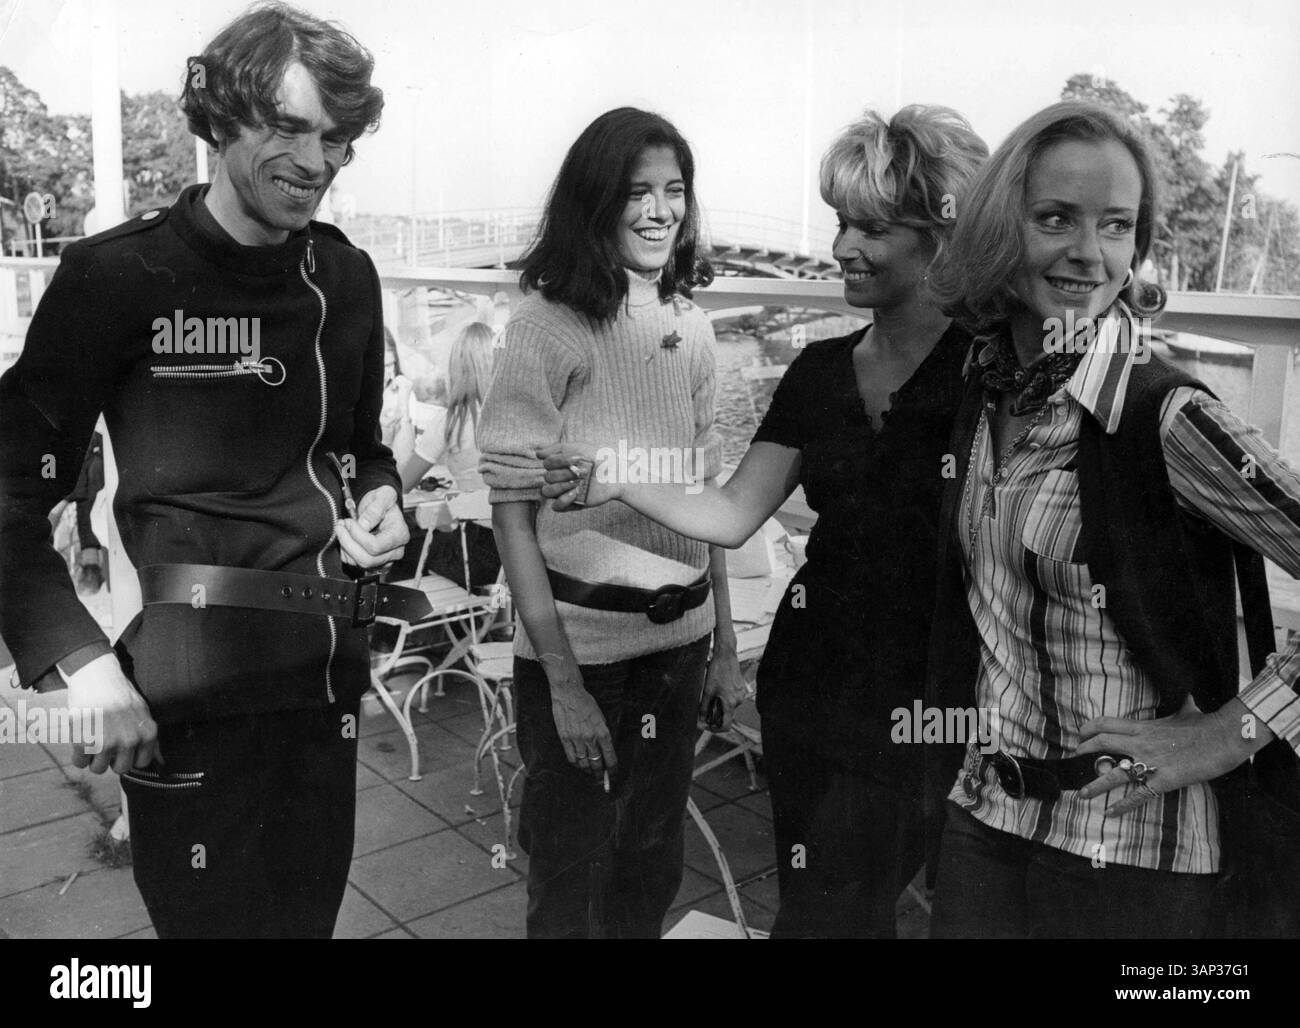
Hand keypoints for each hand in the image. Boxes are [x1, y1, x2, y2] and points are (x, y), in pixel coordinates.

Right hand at [63, 653, 160, 774]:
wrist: (97, 677)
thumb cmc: (120, 696)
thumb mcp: (143, 714)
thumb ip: (150, 740)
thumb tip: (161, 762)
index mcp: (148, 734)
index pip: (141, 763)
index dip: (130, 756)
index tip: (123, 745)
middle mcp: (130, 741)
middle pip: (120, 769)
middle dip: (112, 760)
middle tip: (106, 742)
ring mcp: (107, 742)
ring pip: (98, 769)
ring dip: (94, 758)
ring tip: (94, 738)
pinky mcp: (84, 742)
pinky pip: (79, 763)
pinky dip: (78, 754)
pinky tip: (82, 737)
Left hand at [336, 485, 408, 567]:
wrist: (381, 508)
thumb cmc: (383, 501)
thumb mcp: (383, 495)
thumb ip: (375, 508)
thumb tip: (364, 524)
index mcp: (400, 535)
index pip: (375, 546)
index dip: (357, 535)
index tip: (348, 522)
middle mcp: (395, 552)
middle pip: (366, 559)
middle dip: (347, 543)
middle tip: (340, 526)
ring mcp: (385, 561)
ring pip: (358, 563)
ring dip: (345, 546)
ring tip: (342, 529)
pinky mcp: (375, 565)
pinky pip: (355, 565)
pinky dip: (346, 552)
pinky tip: (347, 538)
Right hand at [536, 443, 619, 509]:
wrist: (617, 473)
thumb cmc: (599, 458)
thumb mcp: (579, 448)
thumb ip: (557, 449)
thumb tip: (538, 453)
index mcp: (561, 464)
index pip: (546, 463)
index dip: (558, 461)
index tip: (578, 459)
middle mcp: (561, 478)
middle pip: (547, 477)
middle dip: (564, 473)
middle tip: (581, 472)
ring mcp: (565, 491)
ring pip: (547, 491)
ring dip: (561, 485)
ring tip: (577, 483)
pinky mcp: (572, 504)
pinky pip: (556, 506)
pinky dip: (562, 500)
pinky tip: (575, 493)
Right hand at [540, 654, 617, 777]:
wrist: (569, 693)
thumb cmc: (586, 702)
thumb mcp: (601, 717)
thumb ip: (603, 733)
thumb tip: (605, 750)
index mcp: (602, 731)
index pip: (610, 757)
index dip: (612, 769)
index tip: (613, 774)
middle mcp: (590, 738)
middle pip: (597, 763)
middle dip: (600, 774)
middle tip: (601, 779)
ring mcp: (576, 739)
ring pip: (584, 763)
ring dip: (588, 771)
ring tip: (590, 774)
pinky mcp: (564, 738)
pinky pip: (571, 758)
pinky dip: (576, 764)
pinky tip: (579, 765)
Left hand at [699, 643, 746, 732]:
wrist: (726, 655)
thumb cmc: (716, 671)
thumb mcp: (707, 690)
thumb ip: (704, 707)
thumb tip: (700, 719)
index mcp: (730, 703)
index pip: (726, 726)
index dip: (715, 730)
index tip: (706, 726)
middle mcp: (738, 701)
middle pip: (727, 716)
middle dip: (715, 715)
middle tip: (704, 711)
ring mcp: (741, 694)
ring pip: (729, 706)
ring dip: (719, 706)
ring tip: (710, 696)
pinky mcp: (741, 688)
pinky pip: (732, 698)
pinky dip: (724, 698)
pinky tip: (717, 689)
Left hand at [1075, 696, 1266, 815]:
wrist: (1225, 737)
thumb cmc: (1207, 724)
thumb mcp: (1187, 710)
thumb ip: (1180, 706)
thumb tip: (1187, 698)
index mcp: (1144, 726)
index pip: (1106, 724)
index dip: (1089, 729)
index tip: (1080, 735)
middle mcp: (1141, 743)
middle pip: (1102, 743)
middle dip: (1083, 751)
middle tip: (1073, 759)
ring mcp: (1151, 762)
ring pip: (1114, 773)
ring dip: (1095, 784)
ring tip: (1081, 794)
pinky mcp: (1164, 780)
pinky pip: (1138, 795)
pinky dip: (1122, 806)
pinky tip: (1109, 812)